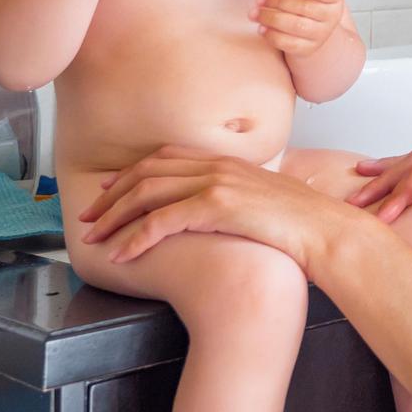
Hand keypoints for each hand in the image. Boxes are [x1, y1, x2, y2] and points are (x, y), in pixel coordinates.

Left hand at [77, 146, 353, 271]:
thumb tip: (215, 211)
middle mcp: (216, 164)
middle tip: (87, 216)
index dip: (131, 171)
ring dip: (114, 218)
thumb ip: (235, 195)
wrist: (324, 229)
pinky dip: (136, 238)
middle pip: (147, 172)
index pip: (164, 156)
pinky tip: (122, 255)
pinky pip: (163, 221)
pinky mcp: (217, 206)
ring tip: (94, 238)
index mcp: (225, 160)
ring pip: (147, 193)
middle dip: (111, 195)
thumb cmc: (299, 223)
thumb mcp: (262, 198)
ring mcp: (216, 182)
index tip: (109, 188)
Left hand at [250, 0, 343, 57]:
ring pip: (296, 27)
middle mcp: (330, 17)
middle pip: (304, 8)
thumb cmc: (312, 2)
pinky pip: (290, 45)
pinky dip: (273, 36)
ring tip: (254, 13)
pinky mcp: (308, 49)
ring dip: (272, 19)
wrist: (316, 32)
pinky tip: (261, 28)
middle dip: (278, 2)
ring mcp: (320, 35)